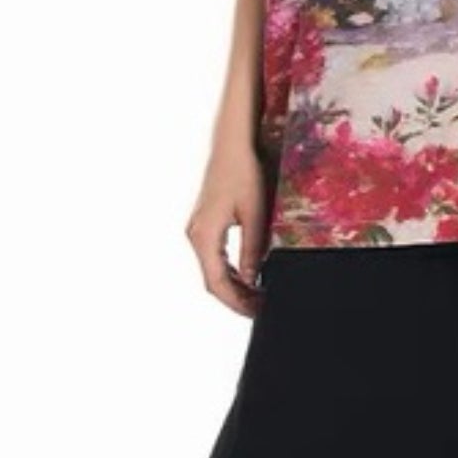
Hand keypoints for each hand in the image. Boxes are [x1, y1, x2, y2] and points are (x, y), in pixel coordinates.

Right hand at [186, 144, 268, 314]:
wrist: (231, 145)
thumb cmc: (243, 174)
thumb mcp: (254, 214)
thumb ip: (252, 249)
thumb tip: (252, 280)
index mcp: (204, 236)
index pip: (217, 283)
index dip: (236, 302)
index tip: (257, 313)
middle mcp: (195, 235)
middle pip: (212, 280)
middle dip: (236, 298)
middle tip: (261, 309)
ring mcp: (197, 230)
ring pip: (213, 270)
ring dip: (234, 286)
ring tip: (259, 297)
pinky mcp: (204, 224)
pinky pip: (214, 257)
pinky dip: (230, 271)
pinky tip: (249, 277)